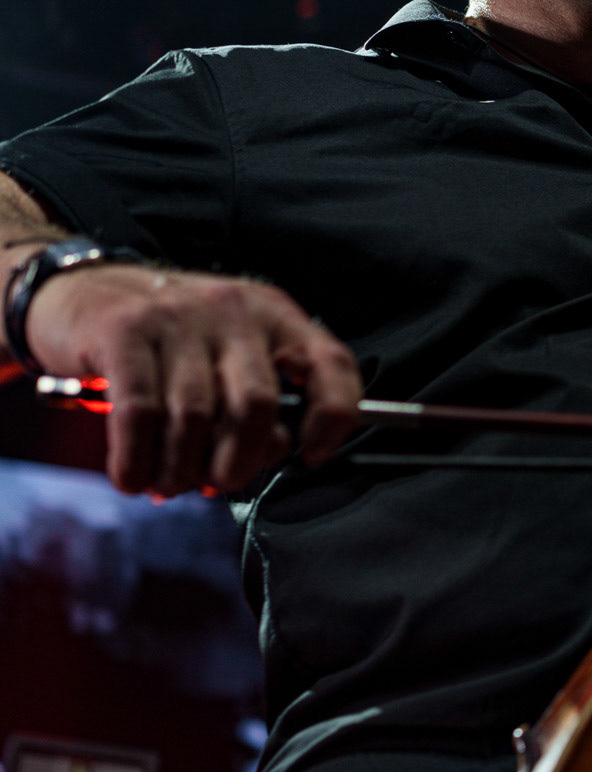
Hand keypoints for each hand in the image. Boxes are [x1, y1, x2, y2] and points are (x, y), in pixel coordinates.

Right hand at [25, 265, 361, 495]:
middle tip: (218, 482)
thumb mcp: (226, 350)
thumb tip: (272, 455)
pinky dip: (138, 459)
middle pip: (258, 405)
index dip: (333, 418)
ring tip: (169, 482)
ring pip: (198, 417)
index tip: (312, 455)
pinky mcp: (124, 330)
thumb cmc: (165, 338)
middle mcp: (233, 309)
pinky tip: (133, 476)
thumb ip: (257, 395)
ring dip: (182, 469)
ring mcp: (178, 317)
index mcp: (273, 314)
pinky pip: (141, 413)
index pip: (330, 363)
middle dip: (240, 462)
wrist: (77, 289)